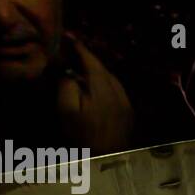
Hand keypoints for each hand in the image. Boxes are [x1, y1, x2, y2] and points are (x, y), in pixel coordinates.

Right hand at [56, 33, 134, 154]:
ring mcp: (126, 102)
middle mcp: (119, 89)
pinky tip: (93, 90)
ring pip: (109, 79)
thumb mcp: (67, 109)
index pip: (89, 58)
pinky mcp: (128, 114)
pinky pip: (115, 91)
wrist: (109, 160)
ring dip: (95, 72)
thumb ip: (66, 84)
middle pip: (101, 67)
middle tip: (70, 51)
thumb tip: (69, 70)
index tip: (65, 34)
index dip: (76, 45)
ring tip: (79, 68)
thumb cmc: (84, 136)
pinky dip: (102, 85)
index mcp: (103, 84)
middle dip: (86, 58)